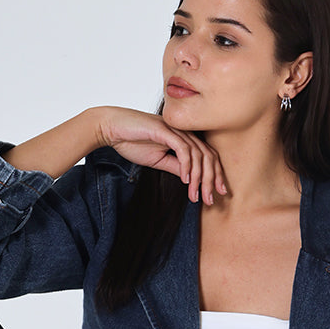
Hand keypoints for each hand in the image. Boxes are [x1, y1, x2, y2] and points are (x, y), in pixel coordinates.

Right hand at [94, 107, 226, 203]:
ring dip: (199, 178)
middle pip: (208, 156)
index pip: (208, 156)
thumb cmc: (132, 141)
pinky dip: (187, 165)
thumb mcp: (158, 160)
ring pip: (198, 154)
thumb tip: (191, 179)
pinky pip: (182, 148)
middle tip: (210, 200)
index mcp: (184, 138)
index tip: (217, 193)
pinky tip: (186, 180)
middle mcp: (184, 132)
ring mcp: (175, 129)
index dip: (216, 174)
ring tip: (196, 195)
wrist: (112, 128)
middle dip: (211, 180)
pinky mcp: (165, 129)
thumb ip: (176, 166)